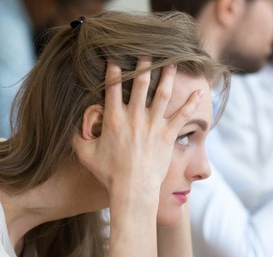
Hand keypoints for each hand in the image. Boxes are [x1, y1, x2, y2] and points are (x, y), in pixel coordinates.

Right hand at [73, 59, 201, 201]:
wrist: (132, 190)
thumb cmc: (108, 174)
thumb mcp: (85, 154)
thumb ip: (77, 136)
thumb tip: (73, 125)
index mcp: (113, 119)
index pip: (113, 87)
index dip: (114, 70)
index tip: (116, 58)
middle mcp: (134, 117)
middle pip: (140, 83)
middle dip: (144, 64)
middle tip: (148, 51)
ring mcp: (153, 125)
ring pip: (162, 93)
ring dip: (168, 75)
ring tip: (173, 61)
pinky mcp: (167, 135)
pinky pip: (182, 116)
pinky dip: (191, 103)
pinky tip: (200, 92)